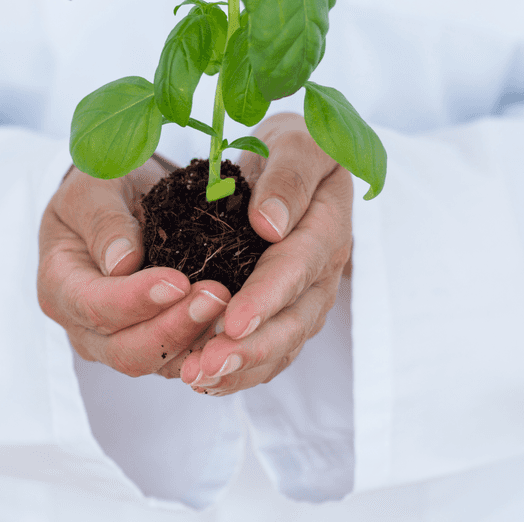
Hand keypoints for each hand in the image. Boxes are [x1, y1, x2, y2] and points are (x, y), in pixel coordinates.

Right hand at [37, 156, 230, 378]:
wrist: (123, 197)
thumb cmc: (102, 187)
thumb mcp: (95, 187)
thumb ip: (104, 221)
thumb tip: (121, 263)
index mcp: (59, 284)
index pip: (94, 305)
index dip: (136, 299)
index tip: (178, 281)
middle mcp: (82, 325)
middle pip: (125, 349)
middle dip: (173, 327)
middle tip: (216, 297)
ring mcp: (115, 341)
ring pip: (156, 361)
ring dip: (196, 341)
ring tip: (233, 309)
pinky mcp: (150, 344)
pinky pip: (179, 360)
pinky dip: (207, 348)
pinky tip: (235, 327)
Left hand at [181, 112, 352, 394]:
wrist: (296, 160)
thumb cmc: (294, 145)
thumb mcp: (297, 142)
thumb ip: (288, 179)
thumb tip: (269, 225)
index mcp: (327, 226)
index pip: (298, 268)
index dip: (267, 298)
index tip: (234, 321)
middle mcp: (322, 272)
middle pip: (294, 321)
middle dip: (250, 349)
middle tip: (205, 367)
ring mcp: (307, 297)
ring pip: (281, 346)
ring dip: (241, 369)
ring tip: (195, 380)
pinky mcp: (286, 312)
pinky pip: (269, 352)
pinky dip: (239, 371)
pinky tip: (203, 382)